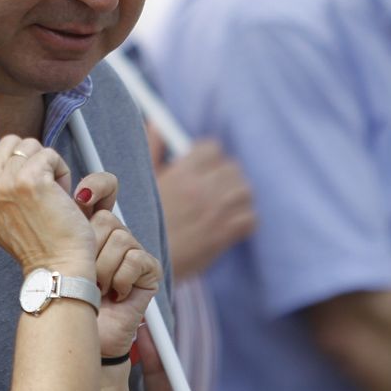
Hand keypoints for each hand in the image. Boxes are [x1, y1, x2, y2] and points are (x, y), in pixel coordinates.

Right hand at [0, 135, 94, 276]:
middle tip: (39, 187)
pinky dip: (61, 169)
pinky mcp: (29, 180)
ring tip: (51, 191)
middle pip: (6, 141)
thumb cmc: (37, 242)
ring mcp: (4, 183)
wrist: (56, 268)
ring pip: (29, 145)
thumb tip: (3, 151)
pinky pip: (48, 154)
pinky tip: (62, 193)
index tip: (16, 170)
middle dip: (28, 158)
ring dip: (46, 164)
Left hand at [72, 172, 160, 355]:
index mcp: (92, 224)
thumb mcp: (60, 251)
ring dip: (102, 269)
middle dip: (89, 250)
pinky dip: (119, 279)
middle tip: (84, 273)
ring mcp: (134, 251)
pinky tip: (115, 294)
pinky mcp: (149, 269)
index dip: (98, 185)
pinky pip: (134, 259)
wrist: (81, 329)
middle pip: (106, 218)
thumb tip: (69, 196)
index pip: (105, 186)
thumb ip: (65, 221)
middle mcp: (116, 233)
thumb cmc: (68, 293)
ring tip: (97, 287)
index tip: (81, 197)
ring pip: (119, 238)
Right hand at [151, 136, 255, 279]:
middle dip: (225, 177)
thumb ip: (152, 151)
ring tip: (222, 208)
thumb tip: (157, 126)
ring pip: (245, 191)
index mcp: (181, 173)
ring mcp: (215, 212)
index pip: (212, 148)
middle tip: (213, 190)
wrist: (142, 263)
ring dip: (237, 198)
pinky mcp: (224, 235)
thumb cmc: (139, 223)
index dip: (209, 157)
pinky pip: (251, 218)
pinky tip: (228, 226)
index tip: (202, 169)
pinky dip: (244, 221)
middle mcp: (201, 189)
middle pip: (233, 168)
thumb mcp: (141, 183)